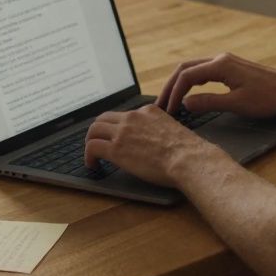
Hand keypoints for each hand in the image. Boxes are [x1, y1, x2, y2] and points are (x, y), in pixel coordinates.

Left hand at [84, 105, 212, 186]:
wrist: (187, 158)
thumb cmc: (187, 151)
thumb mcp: (172, 130)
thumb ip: (159, 129)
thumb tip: (153, 142)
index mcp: (148, 111)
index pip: (124, 114)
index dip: (116, 127)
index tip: (116, 136)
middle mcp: (133, 117)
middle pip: (104, 118)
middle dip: (98, 131)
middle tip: (97, 143)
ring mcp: (123, 132)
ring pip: (94, 130)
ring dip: (90, 142)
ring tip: (92, 155)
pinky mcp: (116, 148)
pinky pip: (92, 147)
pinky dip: (88, 156)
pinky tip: (93, 165)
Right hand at [155, 53, 275, 117]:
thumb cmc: (269, 98)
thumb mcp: (238, 104)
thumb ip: (210, 102)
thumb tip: (186, 103)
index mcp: (221, 65)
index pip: (186, 76)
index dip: (173, 93)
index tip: (167, 110)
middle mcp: (221, 59)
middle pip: (185, 68)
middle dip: (170, 86)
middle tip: (160, 105)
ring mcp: (226, 62)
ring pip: (194, 68)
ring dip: (180, 83)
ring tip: (170, 101)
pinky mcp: (231, 68)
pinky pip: (204, 71)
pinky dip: (192, 82)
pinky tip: (189, 94)